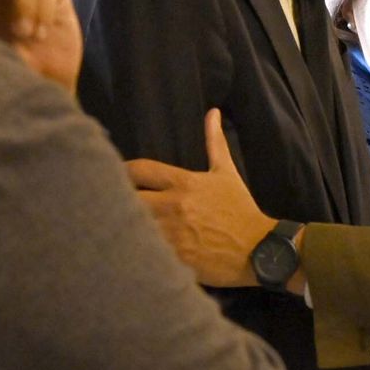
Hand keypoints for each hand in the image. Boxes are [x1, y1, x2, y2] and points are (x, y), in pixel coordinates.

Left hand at [126, 109, 277, 288]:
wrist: (258, 248)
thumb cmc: (239, 208)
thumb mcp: (227, 173)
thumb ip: (215, 142)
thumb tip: (213, 113)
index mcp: (183, 183)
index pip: (140, 169)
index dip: (123, 170)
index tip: (117, 174)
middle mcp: (173, 205)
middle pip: (127, 198)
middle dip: (117, 198)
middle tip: (111, 201)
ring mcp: (172, 233)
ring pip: (132, 225)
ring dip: (124, 223)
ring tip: (115, 224)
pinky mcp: (173, 257)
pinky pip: (144, 250)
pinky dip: (136, 247)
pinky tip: (131, 248)